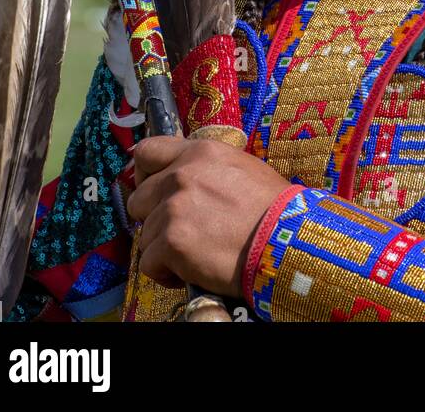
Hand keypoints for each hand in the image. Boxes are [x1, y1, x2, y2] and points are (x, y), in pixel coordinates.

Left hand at [127, 136, 290, 297]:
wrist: (286, 238)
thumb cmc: (272, 208)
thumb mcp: (240, 168)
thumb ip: (205, 170)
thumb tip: (186, 181)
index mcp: (199, 152)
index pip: (146, 152)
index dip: (144, 176)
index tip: (153, 193)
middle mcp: (181, 175)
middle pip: (138, 199)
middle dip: (153, 218)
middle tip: (177, 232)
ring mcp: (173, 208)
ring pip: (144, 235)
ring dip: (163, 248)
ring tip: (192, 255)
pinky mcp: (171, 242)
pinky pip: (148, 263)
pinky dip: (165, 273)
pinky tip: (189, 272)